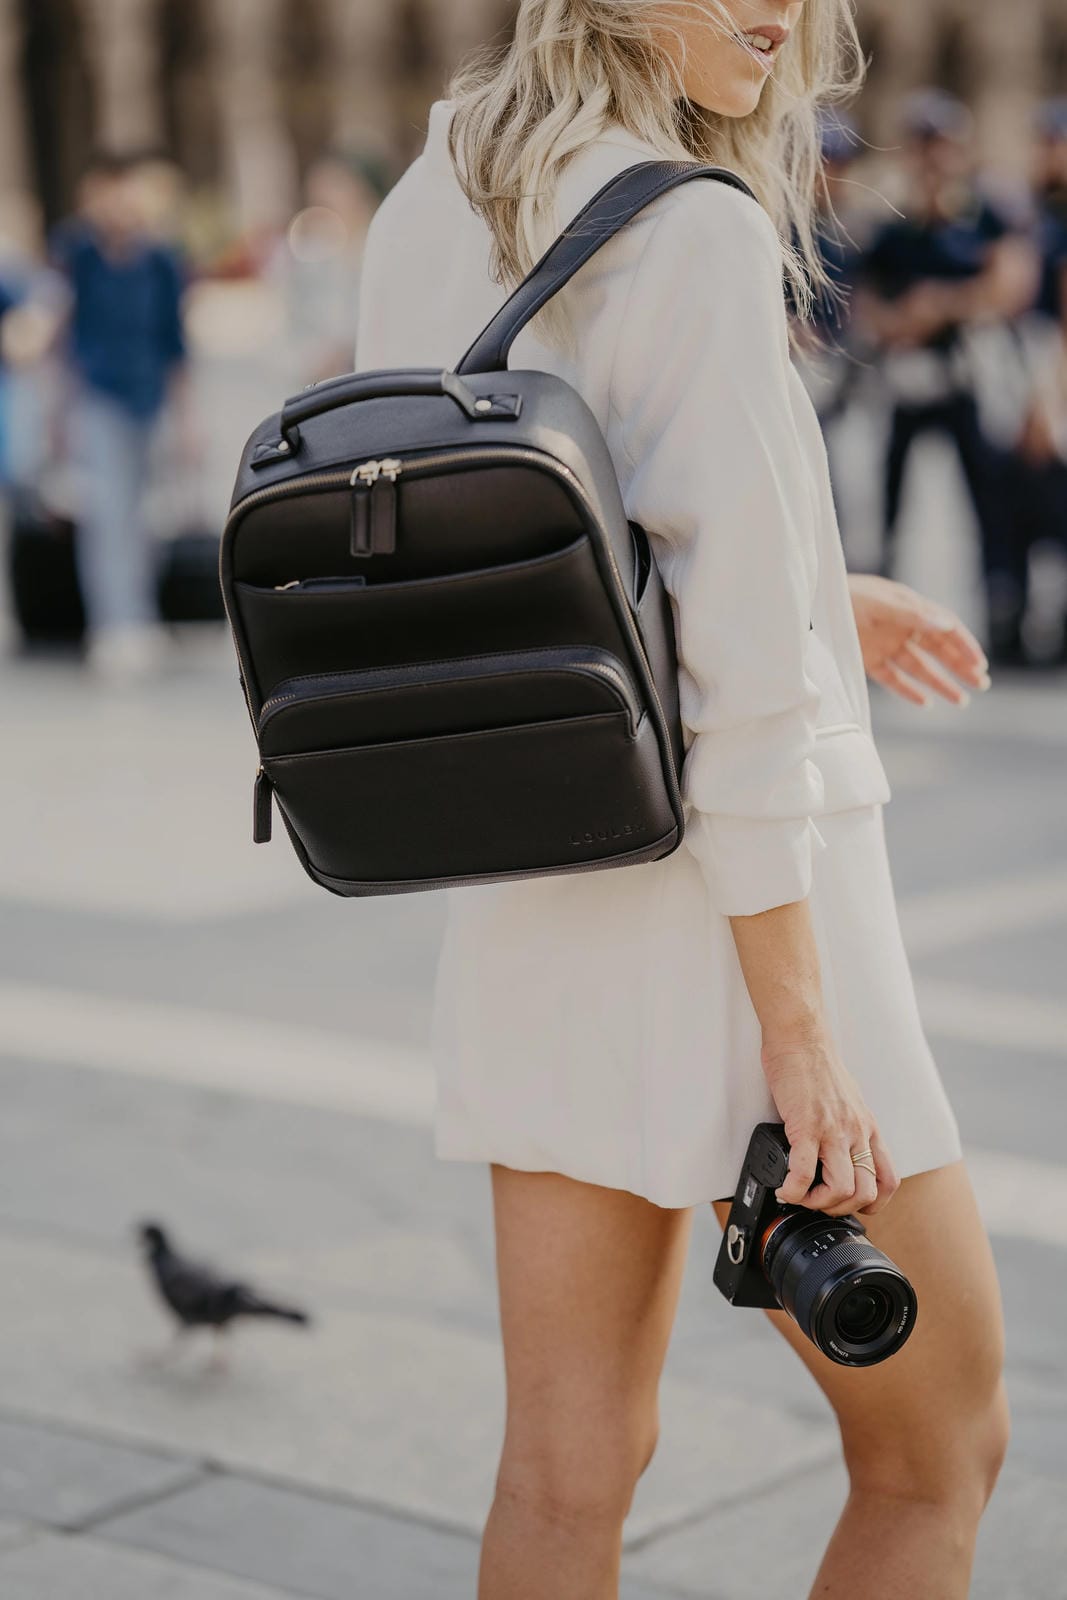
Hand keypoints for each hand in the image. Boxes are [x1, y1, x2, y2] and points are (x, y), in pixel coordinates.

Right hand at [761, 1035, 898, 1217]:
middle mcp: (855, 1133)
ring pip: (841, 1189)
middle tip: (818, 1200)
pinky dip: (793, 1190)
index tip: (848, 1202)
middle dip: (840, 1207)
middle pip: (865, 1193)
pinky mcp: (805, 1126)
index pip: (888, 1180)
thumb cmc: (818, 1065)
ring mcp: (833, 1131)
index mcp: (867, 1128)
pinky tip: (785, 1188)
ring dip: (818, 1203)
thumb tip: (839, 1148)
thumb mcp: (848, 1099)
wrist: (801, 1038)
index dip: (872, 1203)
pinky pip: (803, 1173)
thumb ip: (848, 1126)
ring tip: (801, 1195)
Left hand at [848, 573, 989, 707]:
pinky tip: (926, 703)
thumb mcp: (881, 602)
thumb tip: (947, 625)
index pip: (946, 627)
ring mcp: (886, 645)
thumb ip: (913, 614)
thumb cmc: (849, 596)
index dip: (965, 645)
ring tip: (960, 701)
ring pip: (920, 667)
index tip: (979, 664)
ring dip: (940, 683)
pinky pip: (893, 678)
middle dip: (960, 667)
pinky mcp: (868, 660)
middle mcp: (902, 627)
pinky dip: (908, 690)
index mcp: (911, 607)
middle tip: (980, 685)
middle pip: (938, 650)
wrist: (812, 604)